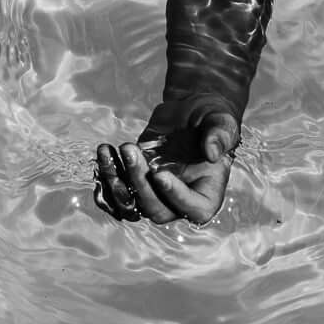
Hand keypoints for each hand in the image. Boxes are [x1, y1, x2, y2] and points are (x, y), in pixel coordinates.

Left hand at [94, 103, 240, 225]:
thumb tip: (212, 152)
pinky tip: (103, 153)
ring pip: (131, 205)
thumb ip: (220, 135)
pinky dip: (106, 178)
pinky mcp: (136, 182)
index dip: (175, 196)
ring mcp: (155, 194)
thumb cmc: (210, 118)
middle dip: (138, 182)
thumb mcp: (221, 121)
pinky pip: (116, 193)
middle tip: (129, 148)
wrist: (188, 113)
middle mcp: (180, 202)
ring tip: (106, 151)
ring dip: (115, 183)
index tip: (159, 173)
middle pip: (156, 210)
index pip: (194, 209)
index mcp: (207, 195)